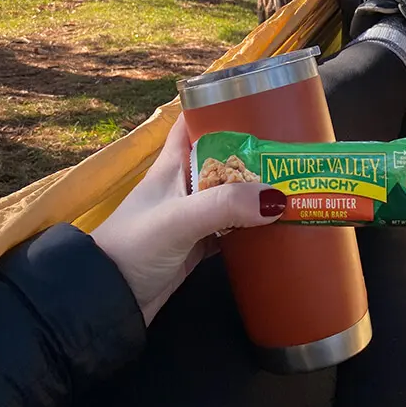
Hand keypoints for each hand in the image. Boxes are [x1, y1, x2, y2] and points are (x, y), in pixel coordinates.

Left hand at [92, 114, 286, 323]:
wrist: (108, 301)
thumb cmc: (133, 246)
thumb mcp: (177, 219)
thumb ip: (224, 206)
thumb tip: (277, 198)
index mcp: (172, 165)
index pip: (195, 123)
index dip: (222, 109)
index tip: (259, 105)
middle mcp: (184, 185)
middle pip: (224, 159)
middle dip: (255, 154)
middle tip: (294, 153)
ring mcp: (193, 215)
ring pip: (233, 195)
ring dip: (258, 193)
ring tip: (297, 187)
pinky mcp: (200, 244)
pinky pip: (234, 228)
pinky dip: (254, 227)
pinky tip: (279, 226)